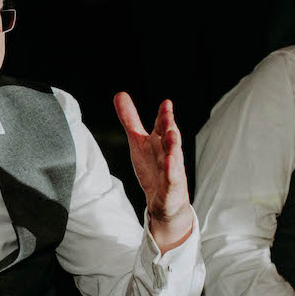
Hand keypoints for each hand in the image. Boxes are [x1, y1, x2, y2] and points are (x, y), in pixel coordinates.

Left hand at [114, 92, 192, 251]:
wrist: (164, 201)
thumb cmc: (154, 168)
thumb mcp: (138, 142)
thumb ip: (131, 120)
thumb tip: (119, 94)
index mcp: (161, 142)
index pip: (163, 126)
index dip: (164, 115)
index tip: (166, 103)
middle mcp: (169, 153)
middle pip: (170, 137)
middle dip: (169, 125)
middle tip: (167, 114)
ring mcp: (172, 170)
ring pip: (174, 157)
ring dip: (174, 146)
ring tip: (171, 134)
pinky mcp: (171, 188)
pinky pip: (172, 179)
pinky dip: (171, 171)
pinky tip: (169, 162)